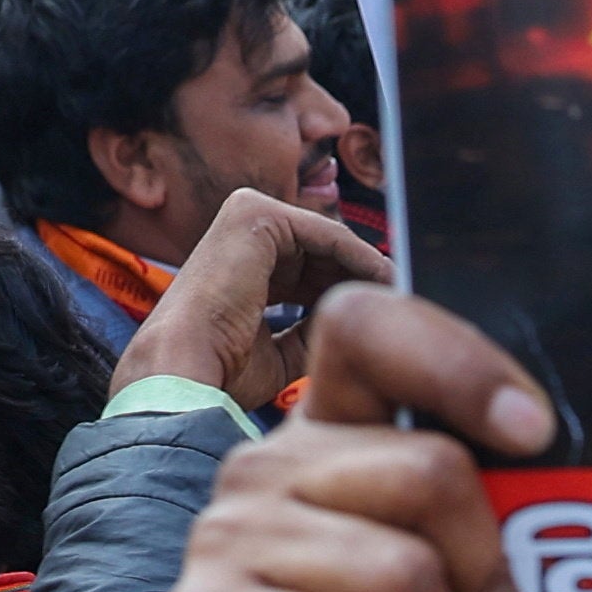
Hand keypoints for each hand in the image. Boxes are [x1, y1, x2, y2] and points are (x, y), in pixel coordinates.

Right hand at [114, 187, 388, 409]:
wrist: (186, 376)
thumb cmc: (223, 374)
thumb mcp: (283, 352)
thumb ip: (313, 329)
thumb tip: (356, 324)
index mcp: (240, 268)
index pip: (309, 271)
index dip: (349, 292)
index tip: (388, 314)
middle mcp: (240, 235)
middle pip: (323, 254)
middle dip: (364, 280)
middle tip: (405, 302)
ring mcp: (245, 217)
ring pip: (329, 244)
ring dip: (369, 271)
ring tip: (401, 298)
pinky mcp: (256, 215)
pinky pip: (328, 236)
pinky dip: (362, 259)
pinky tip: (388, 283)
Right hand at [159, 286, 563, 591]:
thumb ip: (530, 521)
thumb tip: (585, 467)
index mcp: (338, 442)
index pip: (368, 326)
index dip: (457, 364)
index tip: (536, 436)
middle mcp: (264, 476)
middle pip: (426, 471)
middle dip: (496, 584)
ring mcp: (220, 548)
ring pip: (398, 571)